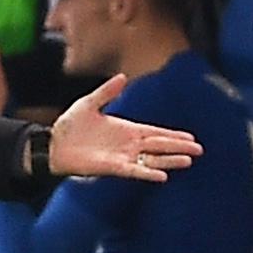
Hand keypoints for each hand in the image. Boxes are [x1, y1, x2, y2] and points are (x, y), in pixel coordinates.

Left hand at [48, 75, 202, 181]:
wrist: (52, 144)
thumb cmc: (69, 126)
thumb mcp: (89, 103)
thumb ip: (107, 92)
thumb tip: (122, 76)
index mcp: (126, 129)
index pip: (156, 132)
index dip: (173, 135)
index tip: (191, 137)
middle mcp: (128, 144)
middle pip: (159, 146)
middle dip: (178, 147)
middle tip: (199, 150)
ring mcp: (121, 157)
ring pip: (151, 159)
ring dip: (169, 160)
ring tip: (188, 160)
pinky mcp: (112, 167)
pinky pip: (134, 171)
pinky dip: (147, 172)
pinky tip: (162, 175)